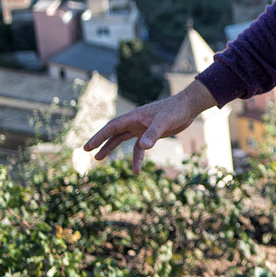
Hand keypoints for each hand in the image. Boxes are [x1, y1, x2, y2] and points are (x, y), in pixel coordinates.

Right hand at [84, 81, 215, 172]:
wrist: (188, 107)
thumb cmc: (175, 111)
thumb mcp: (164, 122)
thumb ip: (153, 134)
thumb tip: (143, 147)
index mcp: (134, 116)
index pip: (112, 127)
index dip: (99, 136)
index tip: (87, 147)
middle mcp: (135, 121)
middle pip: (113, 132)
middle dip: (100, 141)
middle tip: (87, 151)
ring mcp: (142, 127)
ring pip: (122, 139)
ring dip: (111, 148)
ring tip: (99, 159)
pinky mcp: (150, 133)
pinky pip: (139, 147)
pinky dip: (136, 157)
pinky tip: (136, 169)